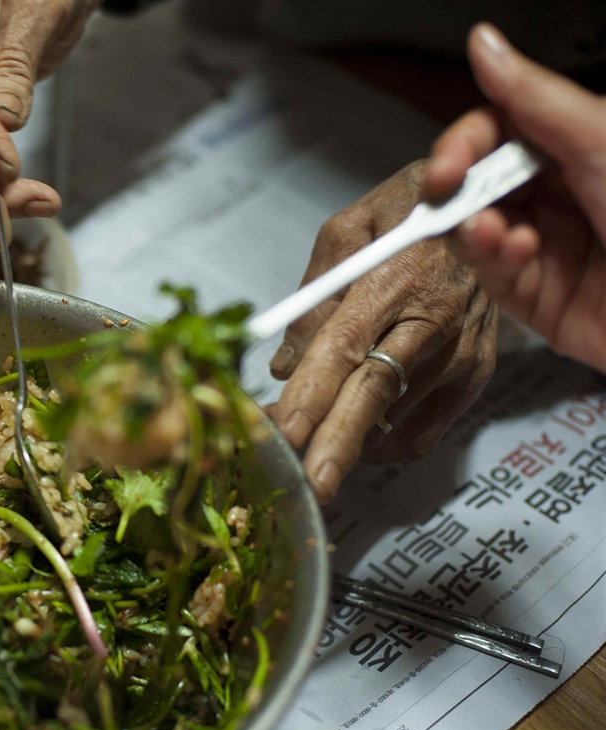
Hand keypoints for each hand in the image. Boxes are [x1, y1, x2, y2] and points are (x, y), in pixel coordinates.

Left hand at [268, 162, 498, 504]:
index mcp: (397, 279)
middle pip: (374, 394)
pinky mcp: (477, 373)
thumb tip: (285, 366)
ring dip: (347, 442)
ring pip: (395, 417)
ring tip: (309, 450)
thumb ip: (313, 299)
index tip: (284, 432)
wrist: (486, 202)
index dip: (312, 395)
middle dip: (336, 446)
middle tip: (307, 485)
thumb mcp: (347, 231)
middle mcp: (434, 321)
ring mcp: (461, 352)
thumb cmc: (407, 212)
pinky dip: (384, 442)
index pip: (345, 348)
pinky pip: (424, 430)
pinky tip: (356, 436)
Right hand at [424, 23, 605, 372]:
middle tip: (446, 198)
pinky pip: (490, 274)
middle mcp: (555, 193)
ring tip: (489, 232)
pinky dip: (493, 260)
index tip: (446, 166)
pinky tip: (515, 251)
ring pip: (473, 230)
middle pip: (475, 182)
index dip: (462, 145)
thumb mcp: (598, 140)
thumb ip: (534, 98)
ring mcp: (542, 244)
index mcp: (573, 148)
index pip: (494, 133)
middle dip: (456, 191)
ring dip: (473, 229)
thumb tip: (484, 44)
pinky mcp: (535, 294)